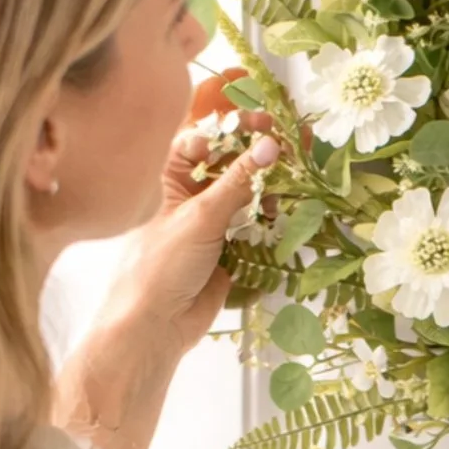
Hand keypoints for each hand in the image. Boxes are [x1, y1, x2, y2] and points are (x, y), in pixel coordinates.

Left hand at [94, 92, 281, 354]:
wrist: (155, 326)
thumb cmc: (160, 266)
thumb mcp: (201, 216)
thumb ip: (239, 181)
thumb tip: (270, 145)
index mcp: (170, 179)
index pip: (205, 141)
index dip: (233, 128)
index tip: (266, 122)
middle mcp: (190, 197)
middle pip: (230, 167)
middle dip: (258, 157)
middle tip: (290, 145)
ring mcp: (211, 225)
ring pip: (245, 197)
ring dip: (267, 189)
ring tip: (292, 181)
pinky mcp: (228, 251)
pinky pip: (253, 228)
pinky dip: (269, 220)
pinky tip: (284, 213)